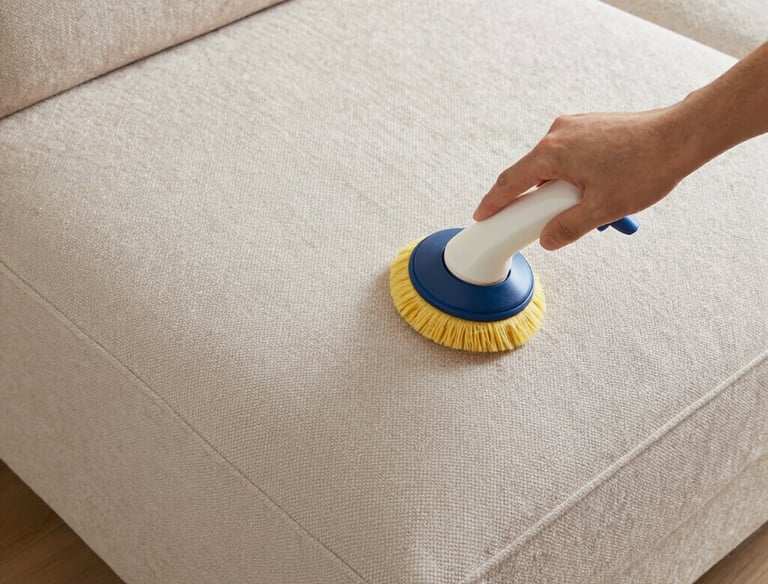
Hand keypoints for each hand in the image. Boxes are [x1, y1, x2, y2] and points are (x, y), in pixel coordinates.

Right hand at [473, 108, 690, 249]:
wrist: (682, 135)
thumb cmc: (646, 166)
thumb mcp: (602, 209)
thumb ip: (568, 227)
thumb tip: (548, 239)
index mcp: (552, 153)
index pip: (511, 182)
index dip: (493, 203)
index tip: (482, 216)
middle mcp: (559, 134)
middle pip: (534, 175)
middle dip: (542, 202)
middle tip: (553, 223)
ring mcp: (576, 127)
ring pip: (557, 167)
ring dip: (567, 190)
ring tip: (598, 205)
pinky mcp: (592, 127)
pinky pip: (573, 156)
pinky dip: (580, 177)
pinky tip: (605, 189)